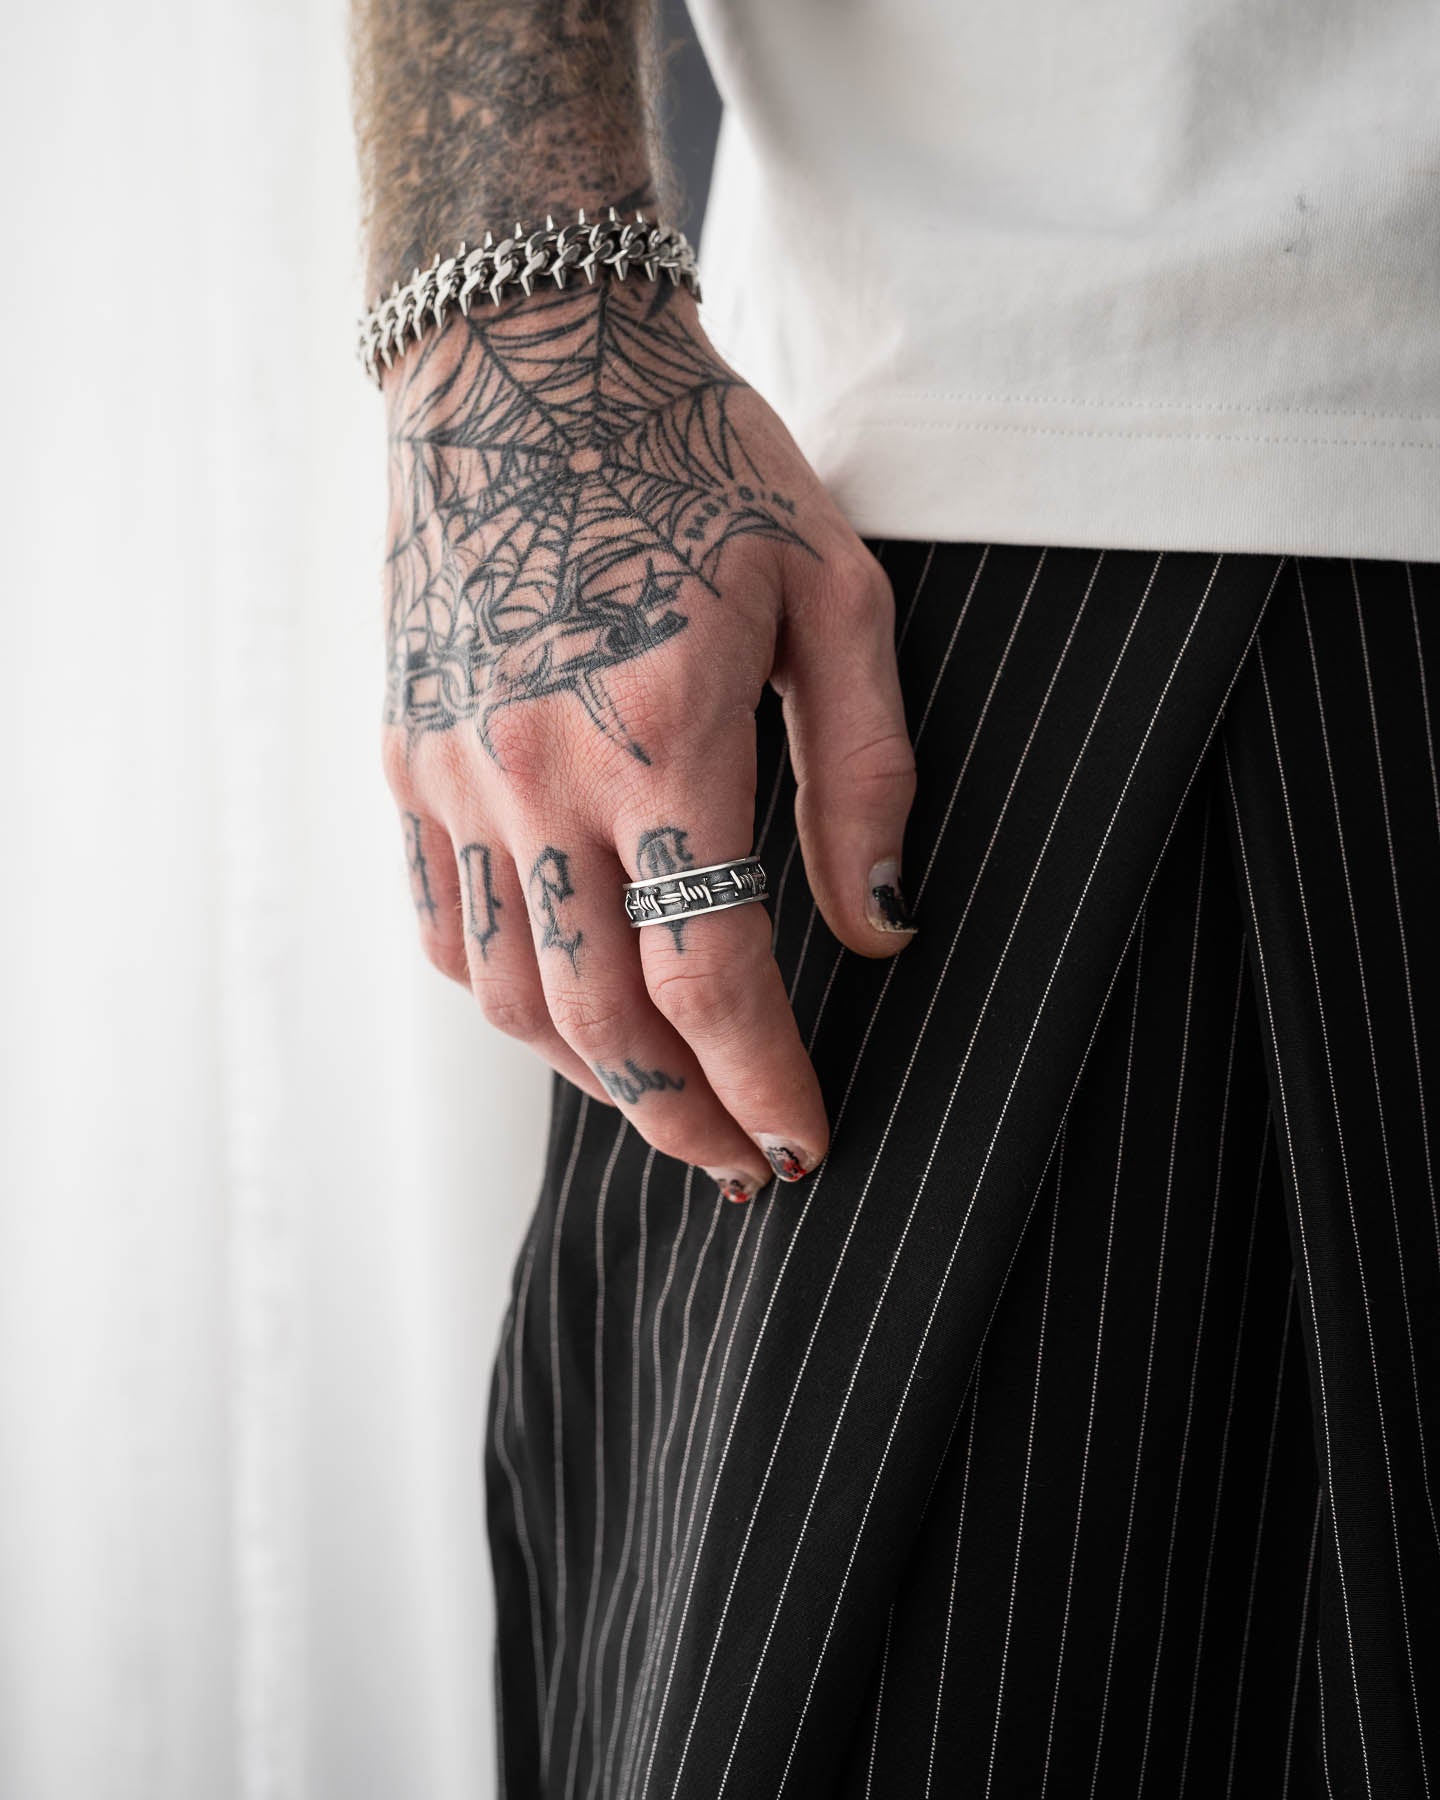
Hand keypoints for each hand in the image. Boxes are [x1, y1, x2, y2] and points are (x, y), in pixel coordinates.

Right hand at [380, 276, 916, 1201]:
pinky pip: (439, 926)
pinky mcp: (406, 758)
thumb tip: (882, 928)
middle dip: (684, 1115)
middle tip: (744, 1164)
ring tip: (664, 1103)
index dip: (764, 1083)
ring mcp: (455, 776)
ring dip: (592, 1079)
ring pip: (508, 996)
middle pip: (602, 1018)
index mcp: (661, 740)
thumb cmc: (699, 462)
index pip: (713, 976)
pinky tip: (559, 1012)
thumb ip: (862, 775)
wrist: (523, 359)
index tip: (806, 1146)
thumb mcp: (831, 593)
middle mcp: (537, 779)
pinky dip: (500, 997)